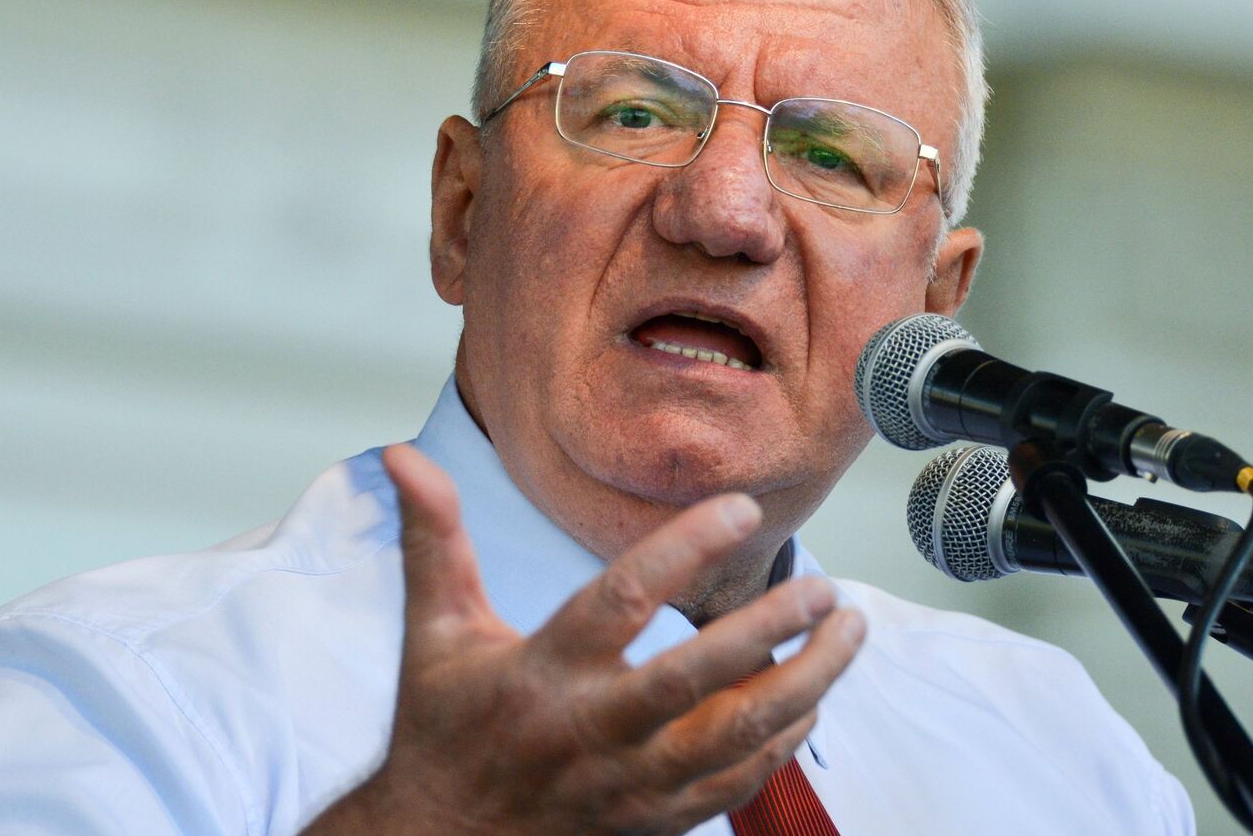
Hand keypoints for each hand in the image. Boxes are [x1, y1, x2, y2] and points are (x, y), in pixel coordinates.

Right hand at [306, 445, 865, 835]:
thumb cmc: (443, 725)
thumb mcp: (433, 629)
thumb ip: (432, 538)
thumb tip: (403, 453)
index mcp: (541, 675)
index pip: (622, 603)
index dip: (685, 550)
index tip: (742, 507)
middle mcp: (591, 731)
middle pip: (696, 681)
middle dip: (771, 632)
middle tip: (826, 588)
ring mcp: (630, 782)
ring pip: (735, 738)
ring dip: (804, 684)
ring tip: (849, 630)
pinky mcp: (656, 817)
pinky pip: (738, 782)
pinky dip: (785, 738)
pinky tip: (816, 692)